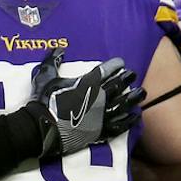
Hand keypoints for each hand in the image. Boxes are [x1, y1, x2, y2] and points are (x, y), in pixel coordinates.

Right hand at [14, 50, 144, 159]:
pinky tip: (135, 116)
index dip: (115, 65)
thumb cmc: (43, 101)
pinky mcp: (100, 131)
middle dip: (126, 78)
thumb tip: (59, 49)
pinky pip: (120, 125)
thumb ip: (53, 61)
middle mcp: (98, 97)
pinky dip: (129, 120)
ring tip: (140, 93)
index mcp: (87, 83)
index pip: (107, 70)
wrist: (40, 129)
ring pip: (124, 103)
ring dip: (134, 97)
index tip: (120, 63)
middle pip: (118, 84)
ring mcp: (101, 115)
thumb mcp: (45, 76)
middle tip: (132, 74)